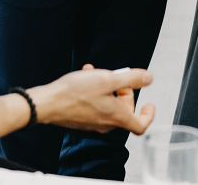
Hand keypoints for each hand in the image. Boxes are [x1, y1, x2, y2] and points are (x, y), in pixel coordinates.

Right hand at [29, 63, 154, 134]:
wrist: (48, 103)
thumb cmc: (75, 93)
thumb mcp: (107, 79)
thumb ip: (130, 79)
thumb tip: (148, 78)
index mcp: (116, 117)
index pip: (140, 126)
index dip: (148, 115)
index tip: (149, 104)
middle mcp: (106, 124)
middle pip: (124, 111)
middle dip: (124, 92)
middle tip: (117, 77)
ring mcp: (93, 122)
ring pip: (108, 105)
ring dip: (107, 87)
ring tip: (97, 72)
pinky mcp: (82, 119)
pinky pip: (95, 105)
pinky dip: (95, 90)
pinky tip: (86, 75)